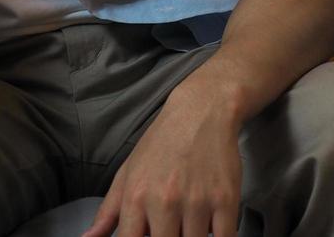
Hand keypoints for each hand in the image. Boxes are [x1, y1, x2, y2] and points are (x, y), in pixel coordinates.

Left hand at [84, 83, 242, 236]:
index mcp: (136, 198)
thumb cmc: (162, 143)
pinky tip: (211, 226)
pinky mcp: (226, 200)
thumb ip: (108, 212)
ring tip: (189, 221)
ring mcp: (197, 202)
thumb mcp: (128, 172)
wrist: (202, 110)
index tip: (148, 236)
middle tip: (170, 226)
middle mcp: (164, 202)